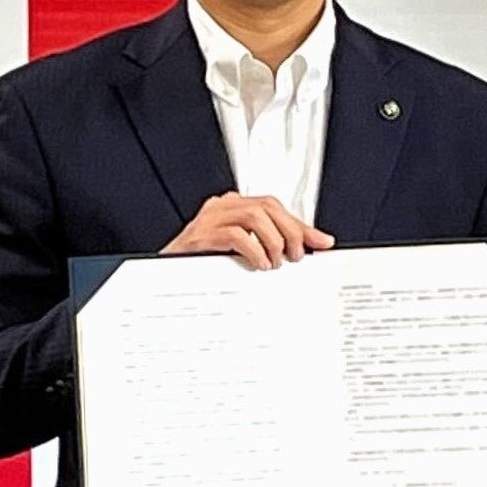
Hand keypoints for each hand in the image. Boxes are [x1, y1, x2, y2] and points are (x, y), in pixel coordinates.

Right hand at [164, 192, 331, 268]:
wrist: (165, 281)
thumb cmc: (205, 267)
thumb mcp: (245, 253)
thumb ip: (277, 244)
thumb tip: (317, 243)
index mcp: (232, 207)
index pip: (273, 206)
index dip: (300, 224)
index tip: (321, 243)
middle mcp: (221, 207)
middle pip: (267, 206)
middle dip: (290, 231)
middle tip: (295, 256)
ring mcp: (209, 219)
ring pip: (254, 215)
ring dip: (273, 241)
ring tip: (275, 262)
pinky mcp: (200, 236)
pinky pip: (234, 234)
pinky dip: (253, 249)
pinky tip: (258, 264)